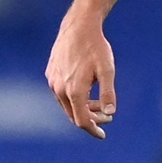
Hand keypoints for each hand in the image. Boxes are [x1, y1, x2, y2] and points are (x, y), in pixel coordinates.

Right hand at [45, 16, 116, 138]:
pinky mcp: (51, 73)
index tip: (103, 135)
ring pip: (67, 104)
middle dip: (91, 119)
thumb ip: (108, 93)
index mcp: (74, 91)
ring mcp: (53, 81)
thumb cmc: (96, 48)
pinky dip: (75, 98)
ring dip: (83, 108)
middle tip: (108, 117)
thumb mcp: (108, 70)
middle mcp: (59, 88)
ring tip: (100, 104)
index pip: (81, 120)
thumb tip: (110, 113)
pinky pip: (62, 93)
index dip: (93, 129)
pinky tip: (87, 92)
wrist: (78, 27)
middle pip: (74, 114)